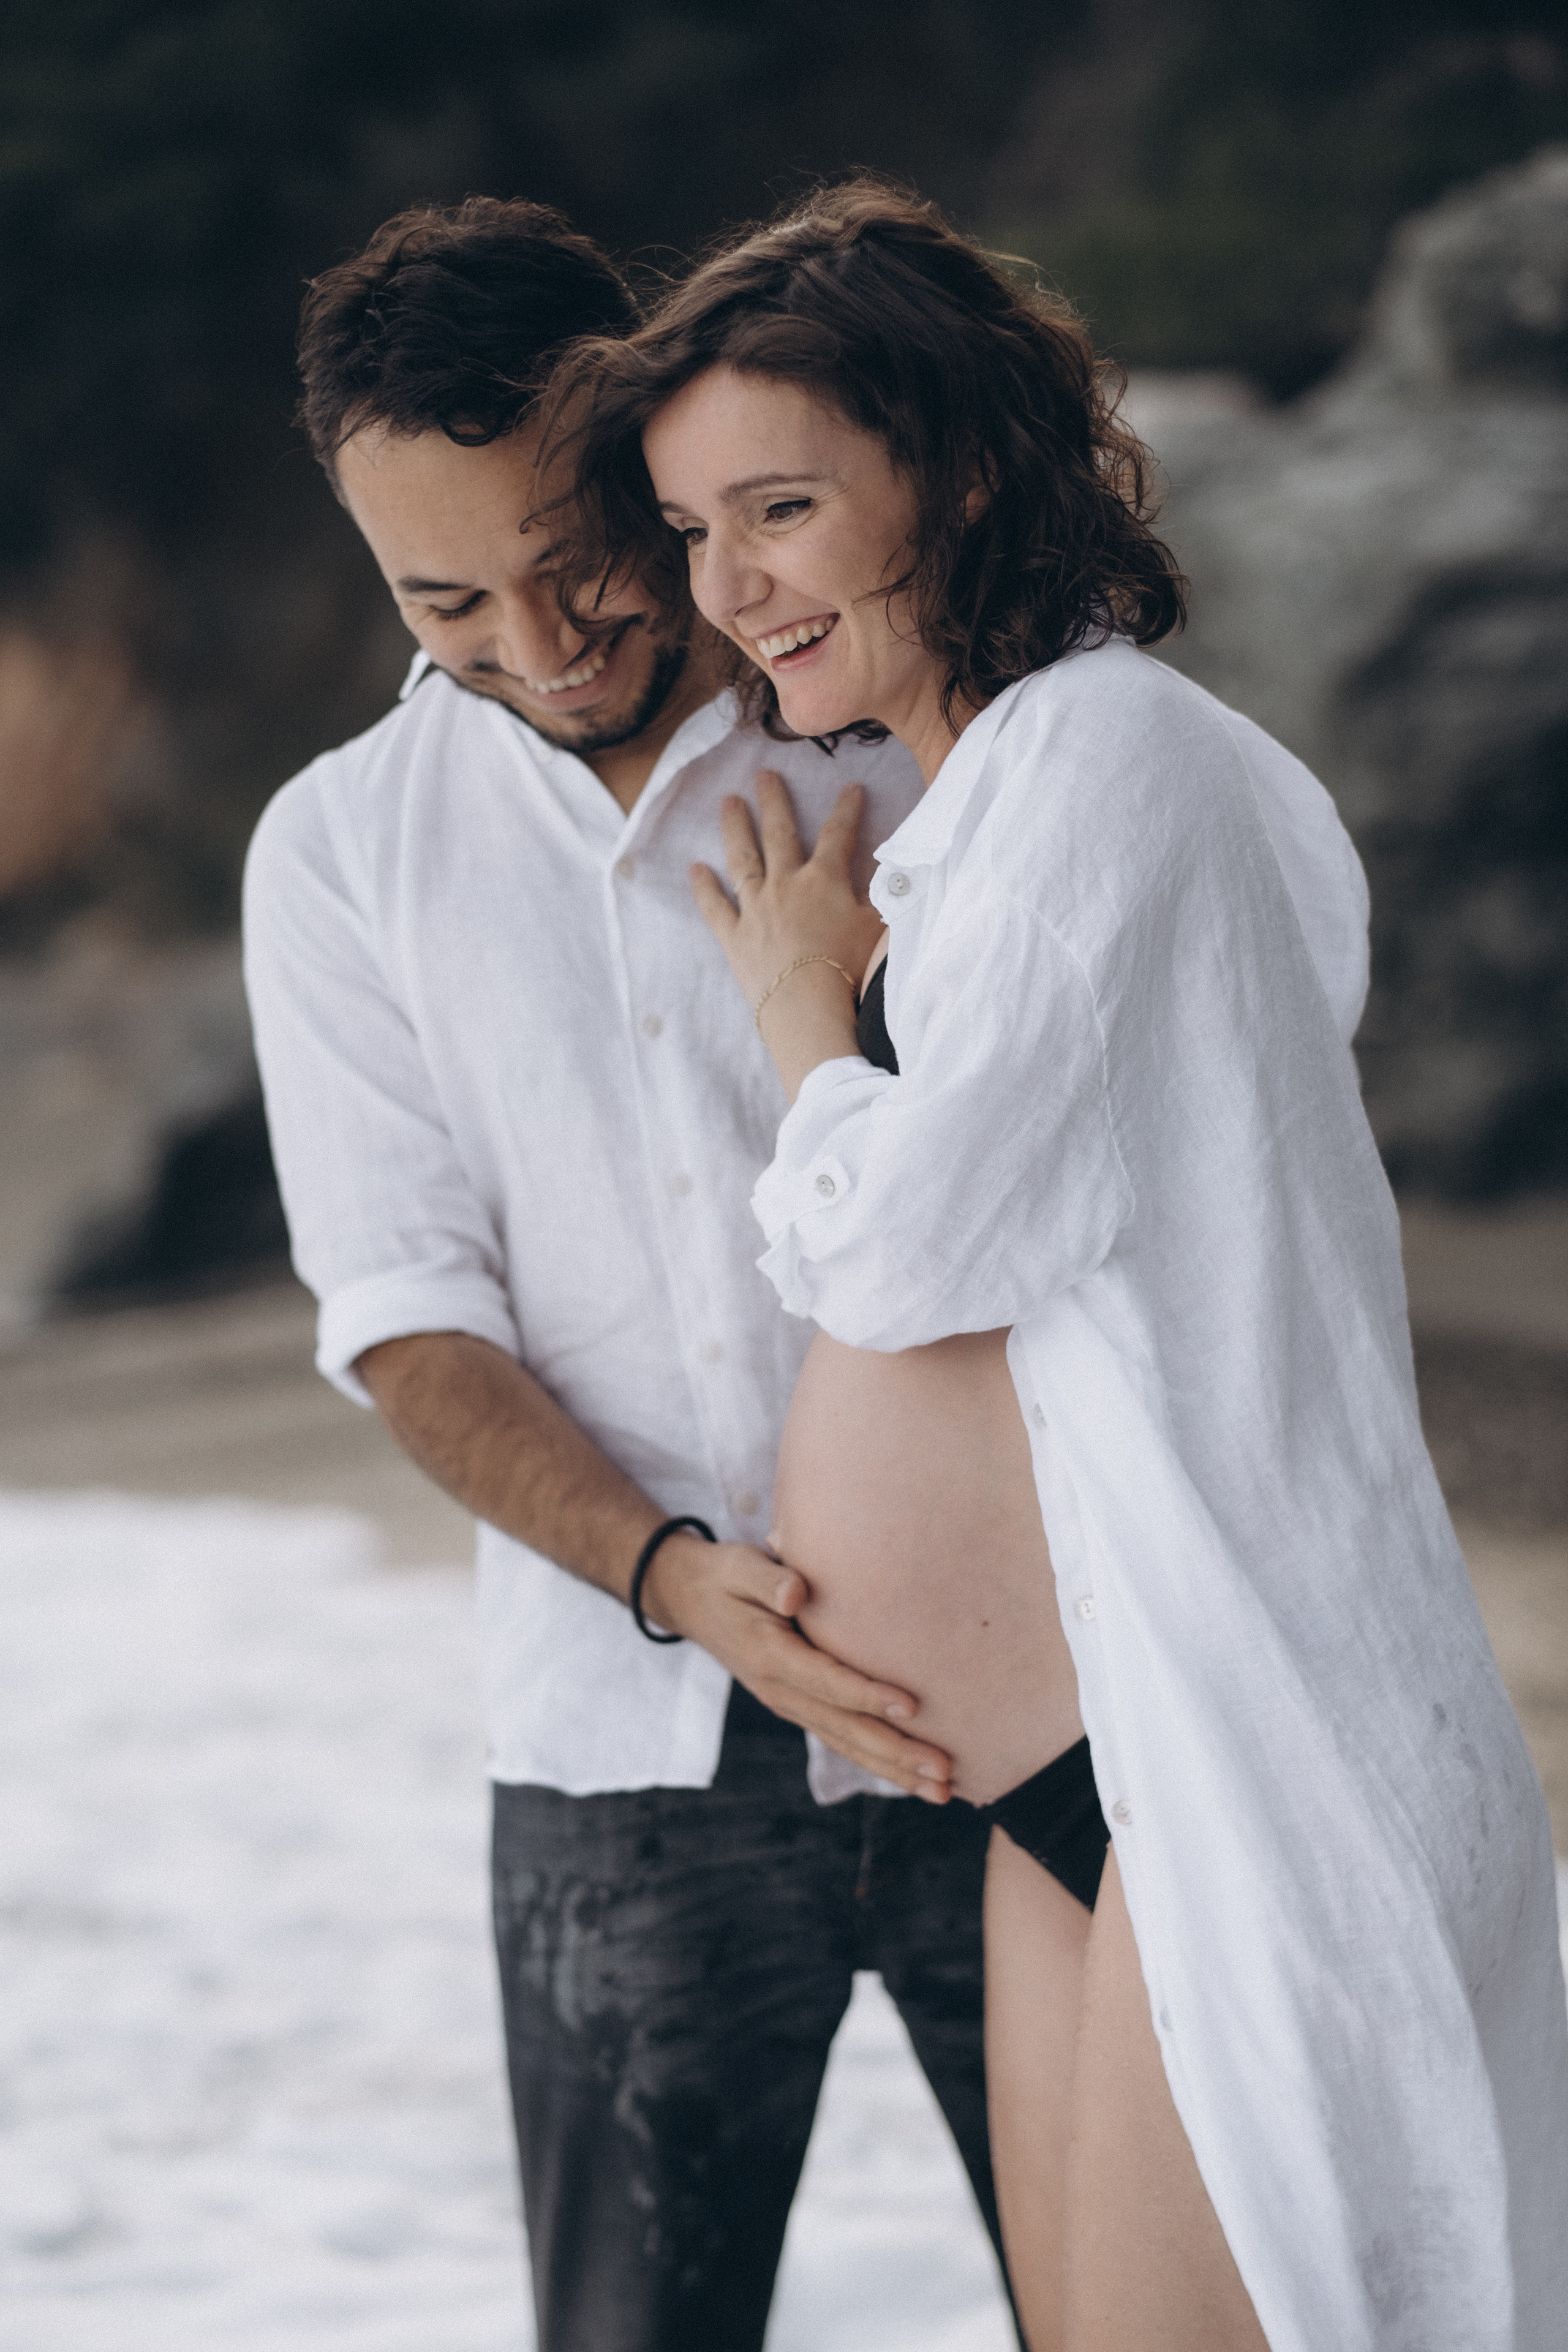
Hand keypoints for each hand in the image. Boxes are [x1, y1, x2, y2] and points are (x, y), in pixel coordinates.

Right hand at [643, 1534, 953, 1799]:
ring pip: (847, 1744)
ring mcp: (790, 1705)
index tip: (913, 1706)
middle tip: (945, 1774)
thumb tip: (795, 1593)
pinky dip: (879, 1761)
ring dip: (895, 1770)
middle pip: (845, 1729)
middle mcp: (781, 1691)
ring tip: (942, 1791)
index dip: (868, 1695)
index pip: (827, 1681)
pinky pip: (842, 1739)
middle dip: (897, 1754)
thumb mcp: (739, 1567)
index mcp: (770, 1657)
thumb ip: (768, 1579)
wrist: (691, 1601)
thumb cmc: (725, 1577)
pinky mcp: (800, 1706)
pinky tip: (913, 1776)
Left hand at [691, 775, 883, 1091]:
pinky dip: (704, 887)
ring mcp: (757, 910)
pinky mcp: (735, 938)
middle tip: (765, 774)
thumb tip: (905, 871)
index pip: (840, 834)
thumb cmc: (852, 971)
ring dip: (736, 828)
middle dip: (775, 801)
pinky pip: (716, 907)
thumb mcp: (881, 928)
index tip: (852, 786)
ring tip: (729, 802)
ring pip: (744, 859)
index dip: (848, 808)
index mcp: (825, 880)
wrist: (809, 1009)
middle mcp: (787, 885)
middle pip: (780, 834)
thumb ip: (888, 896)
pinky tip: (695, 868)